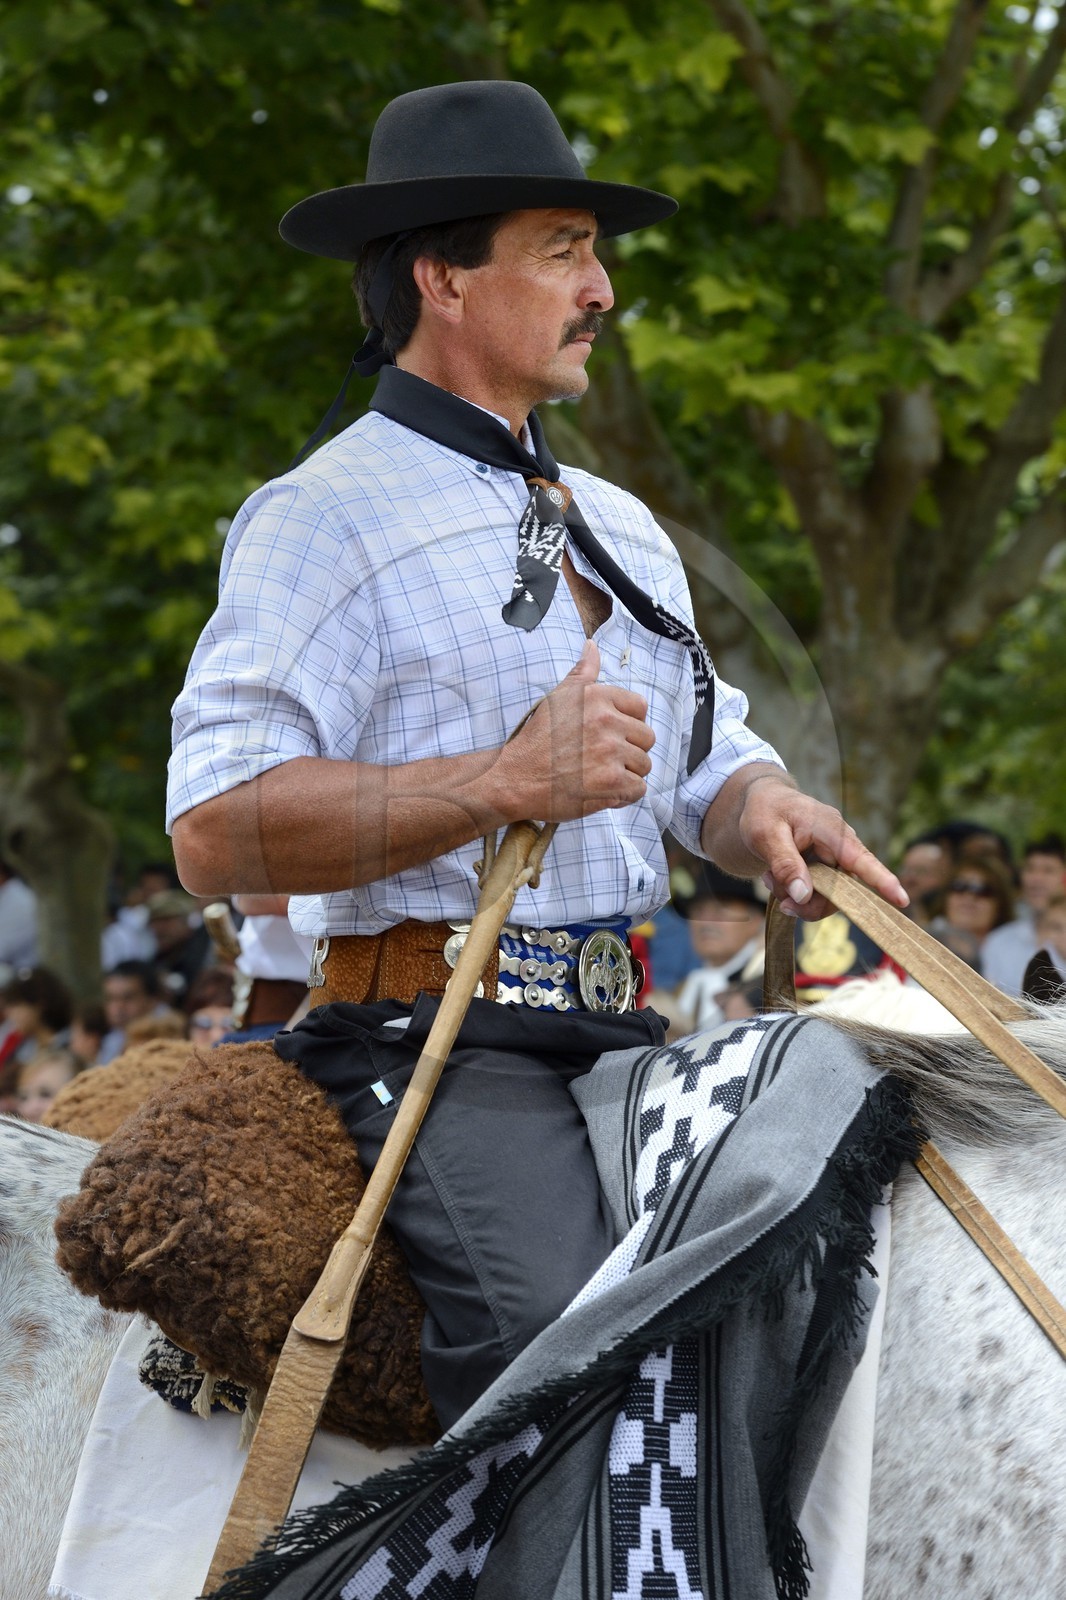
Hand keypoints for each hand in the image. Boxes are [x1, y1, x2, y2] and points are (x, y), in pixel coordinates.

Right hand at [497, 640, 654, 821]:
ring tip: (602, 775)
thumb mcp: (558, 697)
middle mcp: (606, 721)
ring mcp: (610, 752)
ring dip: (628, 774)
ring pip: (644, 765)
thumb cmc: (536, 740)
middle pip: (647, 737)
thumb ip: (582, 672)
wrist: (515, 777)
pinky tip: (605, 791)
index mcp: (597, 697)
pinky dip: (625, 795)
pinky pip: (638, 789)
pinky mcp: (611, 782)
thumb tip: (592, 646)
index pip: (640, 707)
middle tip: (605, 758)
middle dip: (631, 750)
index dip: (630, 724)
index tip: (612, 735)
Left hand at [737, 776, 907, 919]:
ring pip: (828, 898)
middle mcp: (840, 846)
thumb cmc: (766, 811)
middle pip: (843, 891)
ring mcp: (834, 859)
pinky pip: (818, 894)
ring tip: (771, 878)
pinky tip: (775, 878)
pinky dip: (795, 893)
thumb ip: (785, 864)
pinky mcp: (826, 869)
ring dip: (798, 897)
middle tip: (782, 901)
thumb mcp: (766, 834)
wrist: (763, 802)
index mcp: (832, 830)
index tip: (902, 900)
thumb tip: (804, 895)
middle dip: (811, 903)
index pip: (861, 859)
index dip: (882, 881)